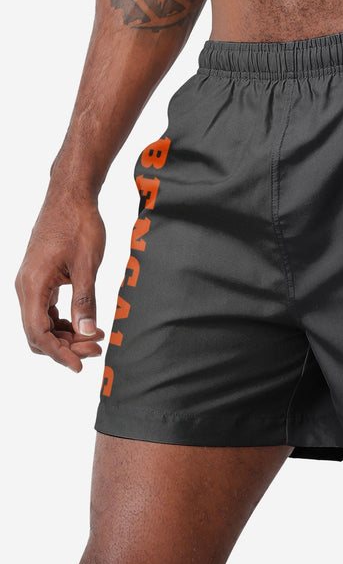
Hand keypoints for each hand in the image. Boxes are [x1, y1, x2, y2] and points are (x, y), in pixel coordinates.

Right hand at [16, 187, 106, 371]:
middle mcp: (25, 286)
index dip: (59, 353)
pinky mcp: (39, 279)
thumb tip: (88, 333)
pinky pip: (46, 310)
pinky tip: (85, 324)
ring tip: (96, 338)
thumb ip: (86, 301)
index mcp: (33, 284)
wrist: (70, 197)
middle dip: (65, 346)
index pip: (38, 332)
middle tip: (96, 349)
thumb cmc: (79, 225)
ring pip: (41, 323)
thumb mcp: (88, 265)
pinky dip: (63, 322)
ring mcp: (31, 283)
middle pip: (38, 332)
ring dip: (66, 336)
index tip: (79, 366)